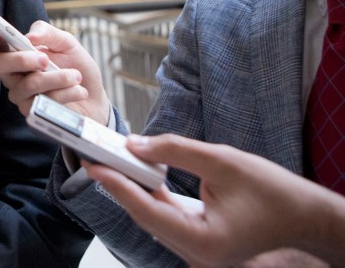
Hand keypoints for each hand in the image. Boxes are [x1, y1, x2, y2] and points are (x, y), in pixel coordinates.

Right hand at [0, 20, 109, 123]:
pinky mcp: (33, 113)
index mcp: (15, 55)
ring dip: (56, 78)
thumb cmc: (76, 67)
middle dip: (21, 59)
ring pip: (27, 84)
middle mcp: (12, 75)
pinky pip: (43, 101)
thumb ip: (47, 33)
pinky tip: (78, 90)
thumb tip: (30, 36)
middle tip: (45, 59)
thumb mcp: (66, 43)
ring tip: (76, 76)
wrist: (95, 97)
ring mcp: (21, 95)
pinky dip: (66, 92)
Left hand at [85, 134, 342, 266]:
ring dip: (132, 190)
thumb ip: (176, 150)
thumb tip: (135, 145)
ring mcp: (198, 251)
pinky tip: (136, 174)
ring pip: (153, 218)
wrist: (306, 216)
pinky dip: (151, 196)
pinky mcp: (199, 241)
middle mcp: (197, 254)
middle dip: (118, 185)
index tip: (93, 165)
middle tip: (92, 157)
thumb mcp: (223, 161)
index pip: (148, 210)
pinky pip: (167, 218)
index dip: (117, 186)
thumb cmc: (275, 193)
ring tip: (108, 162)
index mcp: (204, 242)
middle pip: (145, 217)